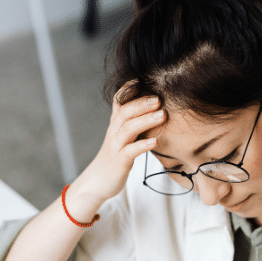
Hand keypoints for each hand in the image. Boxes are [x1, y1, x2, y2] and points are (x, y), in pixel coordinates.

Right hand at [75, 85, 166, 204]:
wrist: (98, 182)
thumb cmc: (116, 158)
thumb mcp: (124, 137)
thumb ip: (136, 124)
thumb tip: (158, 111)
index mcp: (116, 124)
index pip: (119, 101)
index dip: (128, 89)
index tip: (143, 79)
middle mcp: (114, 132)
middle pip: (124, 112)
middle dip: (142, 103)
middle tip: (160, 98)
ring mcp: (116, 146)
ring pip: (128, 129)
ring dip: (145, 120)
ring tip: (162, 115)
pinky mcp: (119, 162)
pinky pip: (130, 151)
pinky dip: (142, 145)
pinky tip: (155, 142)